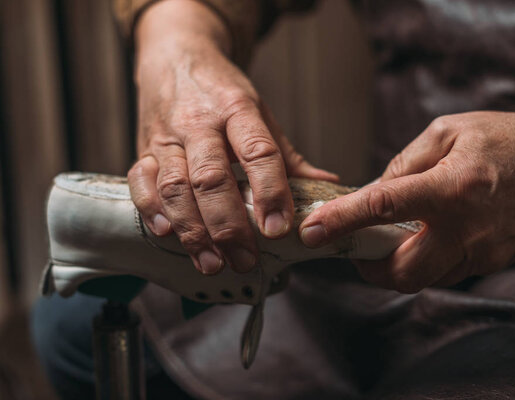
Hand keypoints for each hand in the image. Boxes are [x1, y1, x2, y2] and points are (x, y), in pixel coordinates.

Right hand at [127, 0, 336, 274]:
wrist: (176, 56)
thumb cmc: (222, 92)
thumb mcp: (260, 111)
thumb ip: (287, 155)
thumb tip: (327, 184)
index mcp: (237, 110)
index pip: (258, 152)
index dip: (271, 192)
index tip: (279, 228)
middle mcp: (200, 123)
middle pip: (212, 178)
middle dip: (229, 226)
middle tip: (246, 259)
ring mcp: (168, 136)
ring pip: (176, 186)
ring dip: (194, 230)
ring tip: (212, 262)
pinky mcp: (144, 147)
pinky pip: (140, 180)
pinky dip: (151, 208)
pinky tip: (168, 234)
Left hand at [299, 105, 514, 292]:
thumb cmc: (506, 139)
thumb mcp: (448, 132)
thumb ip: (404, 164)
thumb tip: (371, 192)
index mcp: (451, 187)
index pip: (383, 208)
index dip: (342, 223)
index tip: (312, 233)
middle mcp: (467, 228)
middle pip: (402, 273)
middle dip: (369, 269)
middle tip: (356, 250)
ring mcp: (483, 252)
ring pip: (424, 278)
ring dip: (396, 267)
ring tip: (388, 242)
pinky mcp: (493, 262)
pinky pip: (447, 271)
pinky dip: (425, 260)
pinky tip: (425, 237)